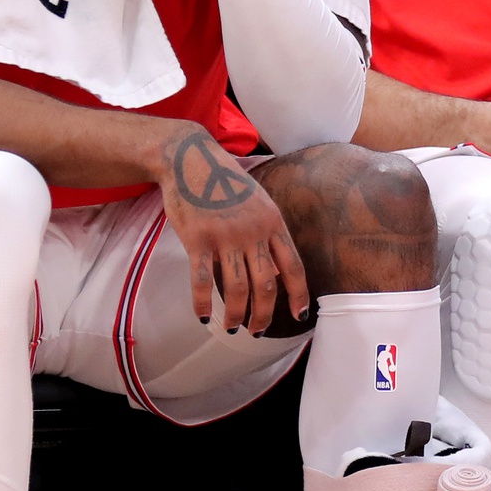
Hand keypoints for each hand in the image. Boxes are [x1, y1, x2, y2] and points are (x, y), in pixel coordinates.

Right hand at [155, 126, 309, 332]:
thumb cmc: (226, 184)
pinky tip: (203, 317)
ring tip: (232, 328)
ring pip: (237, 288)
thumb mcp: (259, 204)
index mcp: (273, 223)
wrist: (191, 159)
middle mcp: (253, 232)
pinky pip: (203, 280)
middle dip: (264, 314)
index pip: (294, 267)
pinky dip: (203, 303)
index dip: (298, 295)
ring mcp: (225, 236)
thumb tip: (276, 273)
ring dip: (236, 315)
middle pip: (267, 285)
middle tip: (258, 331)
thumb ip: (268, 236)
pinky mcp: (198, 240)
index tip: (299, 316)